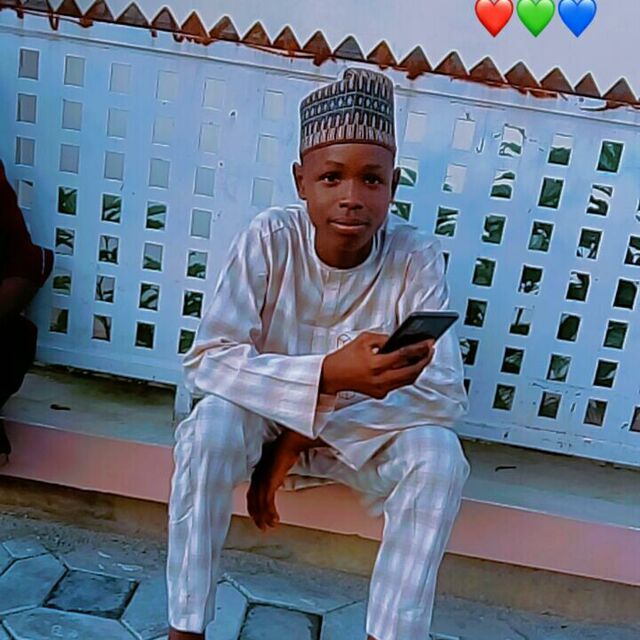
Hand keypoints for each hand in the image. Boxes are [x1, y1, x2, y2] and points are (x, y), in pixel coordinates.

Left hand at [246, 431, 319, 530]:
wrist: (288, 443)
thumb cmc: (285, 452)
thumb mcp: (277, 468)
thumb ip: (275, 477)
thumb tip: (278, 484)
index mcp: (257, 475)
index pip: (252, 496)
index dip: (254, 508)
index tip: (259, 518)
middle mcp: (256, 478)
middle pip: (253, 502)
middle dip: (257, 517)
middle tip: (263, 528)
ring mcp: (261, 480)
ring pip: (260, 504)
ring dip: (265, 517)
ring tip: (270, 526)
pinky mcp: (268, 482)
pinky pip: (267, 501)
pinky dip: (270, 512)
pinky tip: (275, 519)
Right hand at [320, 332, 434, 398]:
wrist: (332, 375)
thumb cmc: (345, 357)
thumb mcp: (364, 340)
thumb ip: (384, 339)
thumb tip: (400, 341)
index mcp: (376, 364)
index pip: (404, 355)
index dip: (419, 348)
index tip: (429, 342)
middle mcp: (380, 379)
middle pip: (412, 371)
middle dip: (425, 360)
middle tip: (431, 349)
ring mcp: (381, 389)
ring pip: (408, 380)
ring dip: (418, 368)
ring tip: (425, 357)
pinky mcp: (380, 394)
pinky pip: (399, 384)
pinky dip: (407, 375)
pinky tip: (412, 366)